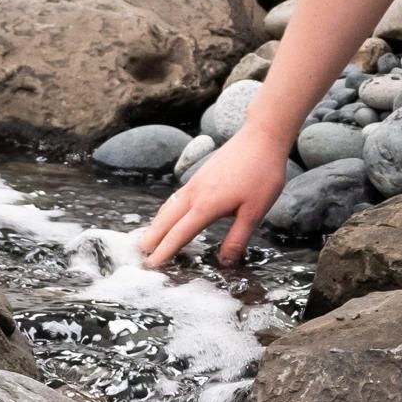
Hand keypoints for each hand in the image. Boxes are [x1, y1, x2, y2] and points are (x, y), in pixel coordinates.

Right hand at [135, 130, 288, 267]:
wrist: (261, 136)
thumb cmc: (261, 174)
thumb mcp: (255, 212)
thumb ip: (237, 238)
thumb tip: (225, 263)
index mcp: (206, 205)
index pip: (179, 234)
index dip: (165, 251)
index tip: (152, 265)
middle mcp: (195, 193)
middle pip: (166, 220)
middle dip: (152, 238)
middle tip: (140, 255)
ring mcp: (195, 182)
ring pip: (169, 207)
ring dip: (157, 224)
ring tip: (149, 238)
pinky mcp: (200, 175)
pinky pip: (176, 197)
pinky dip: (166, 210)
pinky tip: (170, 214)